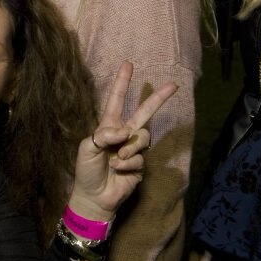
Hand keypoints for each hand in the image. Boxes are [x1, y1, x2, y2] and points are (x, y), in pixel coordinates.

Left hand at [67, 61, 177, 221]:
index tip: (128, 64)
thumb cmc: (86, 170)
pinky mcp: (140, 164)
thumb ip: (104, 135)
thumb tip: (125, 131)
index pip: (116, 100)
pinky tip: (119, 172)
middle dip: (158, 98)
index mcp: (108, 125)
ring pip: (142, 138)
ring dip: (129, 149)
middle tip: (174, 85)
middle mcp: (124, 134)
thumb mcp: (88, 148)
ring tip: (117, 161)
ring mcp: (133, 149)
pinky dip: (128, 165)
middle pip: (144, 112)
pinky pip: (139, 158)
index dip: (121, 82)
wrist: (94, 197)